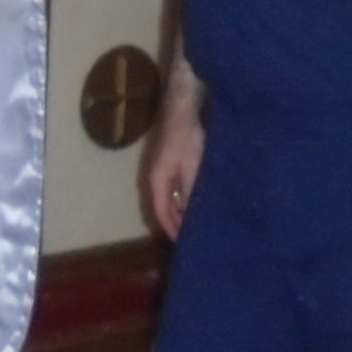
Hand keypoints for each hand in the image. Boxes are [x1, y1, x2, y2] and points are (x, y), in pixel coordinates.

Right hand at [142, 108, 204, 240]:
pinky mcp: (171, 162)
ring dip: (180, 210)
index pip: (161, 213)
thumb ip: (190, 192)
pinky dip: (183, 198)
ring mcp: (162, 169)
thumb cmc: (188, 138)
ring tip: (195, 222)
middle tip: (191, 236)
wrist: (183, 109)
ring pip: (169, 197)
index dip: (171, 229)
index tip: (183, 243)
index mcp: (157, 181)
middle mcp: (156, 178)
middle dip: (175, 222)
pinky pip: (175, 187)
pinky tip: (196, 200)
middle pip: (163, 207)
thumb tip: (189, 214)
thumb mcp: (192, 168)